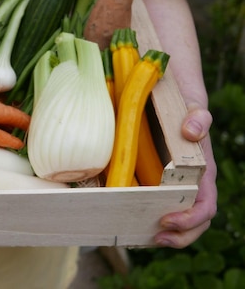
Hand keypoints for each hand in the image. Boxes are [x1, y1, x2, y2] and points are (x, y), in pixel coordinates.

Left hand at [154, 106, 216, 247]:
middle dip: (179, 236)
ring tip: (142, 239)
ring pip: (177, 219)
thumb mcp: (192, 107)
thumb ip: (198, 117)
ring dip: (164, 234)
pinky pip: (156, 206)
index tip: (167, 220)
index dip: (190, 219)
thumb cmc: (184, 106)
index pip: (206, 206)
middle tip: (156, 238)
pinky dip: (147, 220)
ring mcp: (175, 184)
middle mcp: (192, 183)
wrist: (172, 97)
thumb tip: (191, 131)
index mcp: (203, 172)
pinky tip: (130, 225)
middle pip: (195, 222)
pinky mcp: (157, 181)